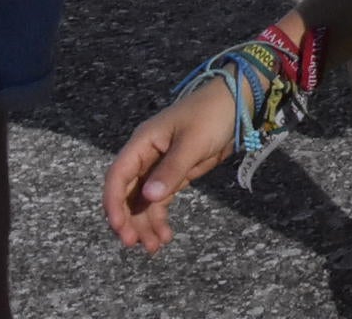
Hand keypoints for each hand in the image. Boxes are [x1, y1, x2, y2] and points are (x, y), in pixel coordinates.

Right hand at [102, 79, 239, 252]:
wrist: (237, 103)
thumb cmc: (212, 114)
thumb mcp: (193, 142)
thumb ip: (171, 169)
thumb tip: (149, 198)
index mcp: (142, 143)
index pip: (118, 176)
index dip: (114, 203)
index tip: (119, 227)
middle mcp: (145, 156)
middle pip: (127, 193)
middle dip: (129, 219)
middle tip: (135, 243)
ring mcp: (159, 167)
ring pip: (143, 202)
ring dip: (145, 224)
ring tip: (154, 247)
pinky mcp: (174, 175)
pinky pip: (160, 201)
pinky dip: (160, 219)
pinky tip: (165, 236)